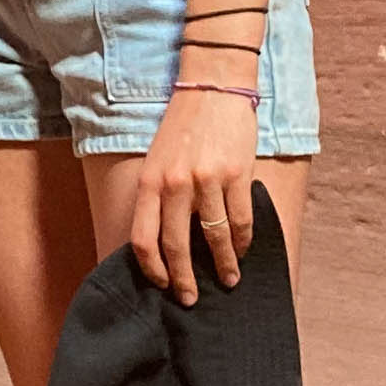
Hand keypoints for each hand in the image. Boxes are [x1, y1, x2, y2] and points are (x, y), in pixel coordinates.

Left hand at [126, 84, 258, 301]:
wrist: (213, 87)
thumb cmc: (183, 127)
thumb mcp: (157, 159)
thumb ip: (158, 195)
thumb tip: (165, 240)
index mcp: (150, 182)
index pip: (142, 239)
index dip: (152, 269)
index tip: (162, 284)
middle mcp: (175, 184)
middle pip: (176, 247)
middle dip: (184, 280)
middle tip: (191, 299)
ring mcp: (206, 180)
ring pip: (214, 239)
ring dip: (222, 266)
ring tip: (228, 281)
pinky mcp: (236, 174)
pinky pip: (240, 220)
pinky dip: (242, 242)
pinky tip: (242, 252)